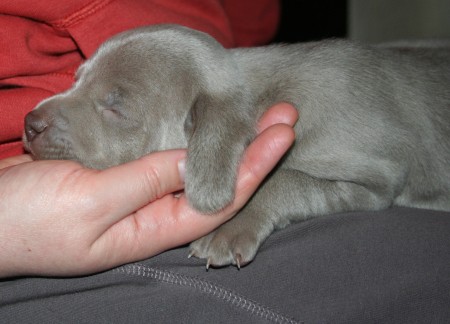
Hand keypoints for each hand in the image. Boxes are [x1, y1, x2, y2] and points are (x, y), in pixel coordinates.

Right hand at [0, 103, 296, 276]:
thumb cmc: (30, 221)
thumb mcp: (91, 202)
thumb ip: (145, 181)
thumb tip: (194, 160)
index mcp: (154, 229)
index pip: (221, 197)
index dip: (255, 165)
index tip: (282, 132)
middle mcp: (155, 214)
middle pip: (216, 181)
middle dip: (252, 149)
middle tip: (282, 115)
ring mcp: (141, 195)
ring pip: (195, 166)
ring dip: (225, 140)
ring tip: (257, 114)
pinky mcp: (123, 177)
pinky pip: (167, 159)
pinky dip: (190, 139)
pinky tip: (206, 126)